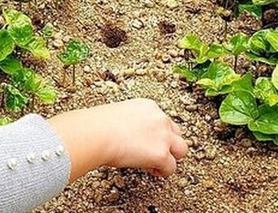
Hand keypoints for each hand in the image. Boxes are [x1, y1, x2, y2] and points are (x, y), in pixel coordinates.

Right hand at [49, 99, 187, 181]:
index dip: (155, 133)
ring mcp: (163, 136)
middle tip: (153, 152)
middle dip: (168, 144)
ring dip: (170, 157)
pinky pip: (171, 168)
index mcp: (148, 106)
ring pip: (181, 150)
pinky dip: (161, 171)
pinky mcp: (162, 154)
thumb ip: (130, 122)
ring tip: (155, 163)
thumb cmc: (98, 125)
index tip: (145, 141)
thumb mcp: (117, 115)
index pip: (162, 121)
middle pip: (176, 134)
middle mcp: (160, 118)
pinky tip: (148, 169)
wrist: (96, 133)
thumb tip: (125, 134)